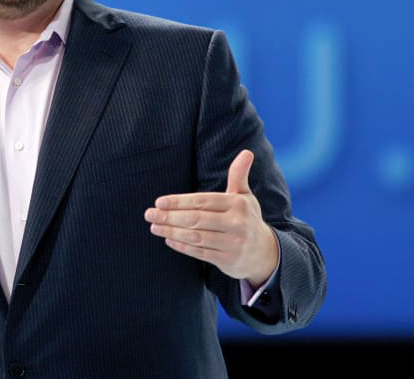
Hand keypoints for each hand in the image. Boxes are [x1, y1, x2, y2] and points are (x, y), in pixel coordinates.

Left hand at [144, 150, 277, 286]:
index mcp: (238, 205)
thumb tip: (246, 152)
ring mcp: (233, 244)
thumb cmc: (247, 218)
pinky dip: (182, 247)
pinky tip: (168, 239)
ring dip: (171, 232)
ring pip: (195, 237)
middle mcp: (237, 224)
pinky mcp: (227, 261)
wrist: (265, 253)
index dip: (178, 201)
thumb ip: (239, 175)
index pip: (202, 201)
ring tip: (154, 227)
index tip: (159, 202)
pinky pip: (200, 253)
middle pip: (196, 219)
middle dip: (169, 217)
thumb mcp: (245, 196)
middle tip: (149, 214)